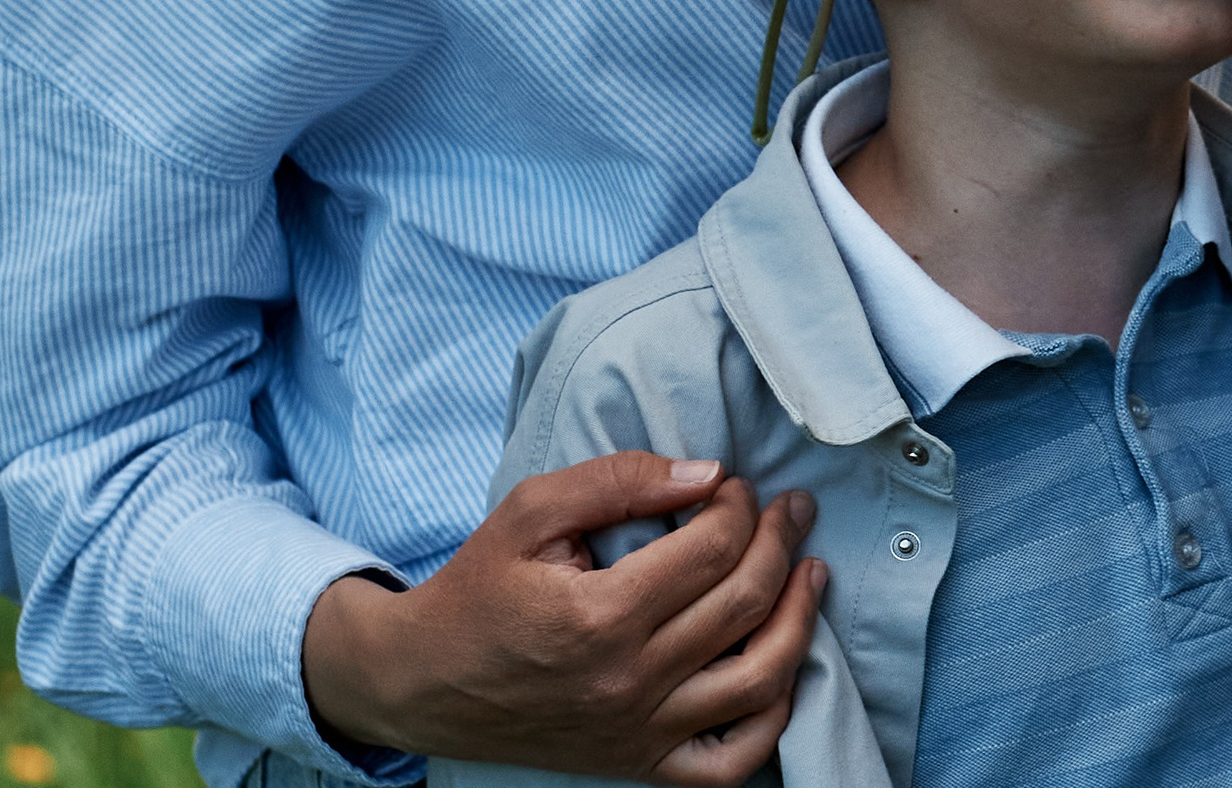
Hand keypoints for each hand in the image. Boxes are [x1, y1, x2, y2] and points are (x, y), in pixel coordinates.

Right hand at [303, 454, 824, 783]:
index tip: (736, 485)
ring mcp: (639, 731)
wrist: (419, 683)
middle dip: (782, 540)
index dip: (740, 505)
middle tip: (793, 508)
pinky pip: (732, 760)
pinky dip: (773, 716)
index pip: (713, 549)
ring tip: (812, 571)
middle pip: (744, 602)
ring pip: (760, 679)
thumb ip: (618, 478)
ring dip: (801, 618)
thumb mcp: (529, 512)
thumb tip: (706, 473)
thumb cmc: (477, 589)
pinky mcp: (639, 765)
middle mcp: (628, 681)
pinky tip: (785, 668)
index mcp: (599, 616)